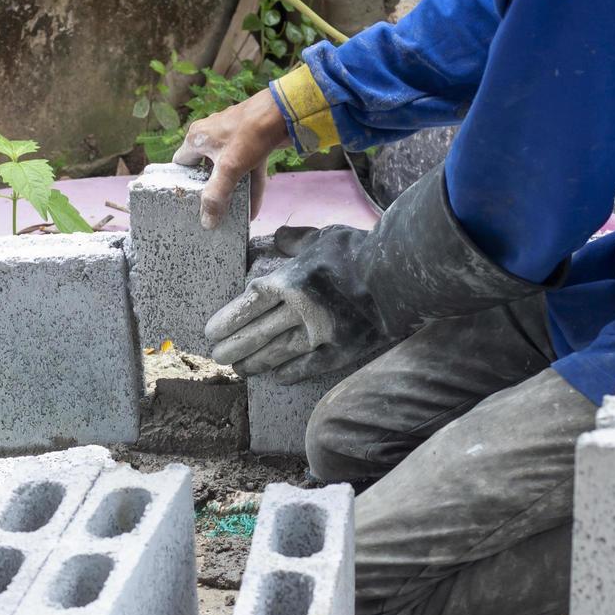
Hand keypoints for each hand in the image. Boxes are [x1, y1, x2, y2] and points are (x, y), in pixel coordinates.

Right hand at [173, 89, 289, 228]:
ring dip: (232, 192)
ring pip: (229, 171)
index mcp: (198, 138)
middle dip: (211, 191)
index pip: (181, 163)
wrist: (285, 111)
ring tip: (231, 215)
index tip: (188, 202)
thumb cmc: (251, 133)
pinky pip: (247, 169)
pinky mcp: (253, 143)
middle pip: (206, 170)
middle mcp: (212, 136)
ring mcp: (234, 139)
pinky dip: (249, 187)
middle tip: (211, 212)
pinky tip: (253, 210)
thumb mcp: (229, 168)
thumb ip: (216, 196)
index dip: (183, 183)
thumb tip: (207, 223)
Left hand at [204, 224, 383, 384]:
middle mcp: (299, 311)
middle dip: (233, 347)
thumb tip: (278, 237)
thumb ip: (296, 241)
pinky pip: (307, 367)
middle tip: (217, 357)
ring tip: (239, 370)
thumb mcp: (324, 237)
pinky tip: (274, 377)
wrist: (401, 275)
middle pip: (256, 333)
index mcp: (291, 282)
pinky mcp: (340, 351)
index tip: (212, 332)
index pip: (249, 305)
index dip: (228, 320)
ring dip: (254, 364)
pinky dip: (288, 373)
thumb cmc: (361, 251)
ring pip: (277, 354)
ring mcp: (320, 334)